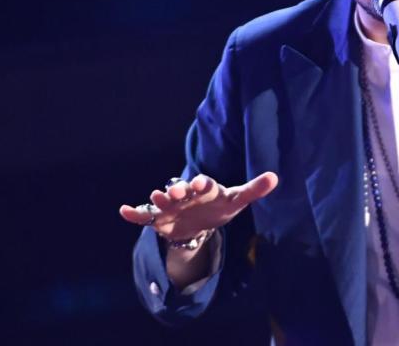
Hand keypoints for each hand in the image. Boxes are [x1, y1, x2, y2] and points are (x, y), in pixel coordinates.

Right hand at [119, 172, 277, 240]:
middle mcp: (186, 194)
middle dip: (177, 189)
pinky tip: (123, 210)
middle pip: (180, 189)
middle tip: (174, 191)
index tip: (201, 184)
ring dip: (158, 199)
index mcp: (205, 188)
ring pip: (162, 200)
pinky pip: (144, 215)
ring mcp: (171, 205)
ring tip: (154, 198)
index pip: (204, 183)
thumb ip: (254, 189)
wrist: (200, 222)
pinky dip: (134, 213)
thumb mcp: (236, 200)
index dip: (203, 183)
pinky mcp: (159, 218)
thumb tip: (275, 177)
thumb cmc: (219, 206)